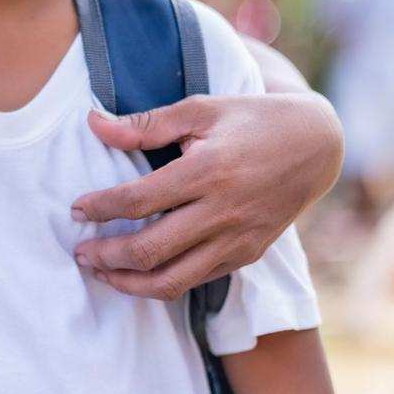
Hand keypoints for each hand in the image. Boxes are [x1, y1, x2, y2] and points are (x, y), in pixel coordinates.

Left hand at [71, 92, 342, 299]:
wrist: (317, 145)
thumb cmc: (251, 120)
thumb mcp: (201, 109)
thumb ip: (145, 123)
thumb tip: (93, 124)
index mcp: (208, 170)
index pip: (139, 200)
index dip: (100, 208)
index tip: (76, 209)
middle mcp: (223, 211)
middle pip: (151, 249)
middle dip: (107, 256)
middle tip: (80, 252)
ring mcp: (238, 239)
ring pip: (173, 280)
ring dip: (129, 283)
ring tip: (100, 273)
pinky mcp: (247, 254)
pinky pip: (198, 280)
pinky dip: (163, 284)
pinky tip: (139, 275)